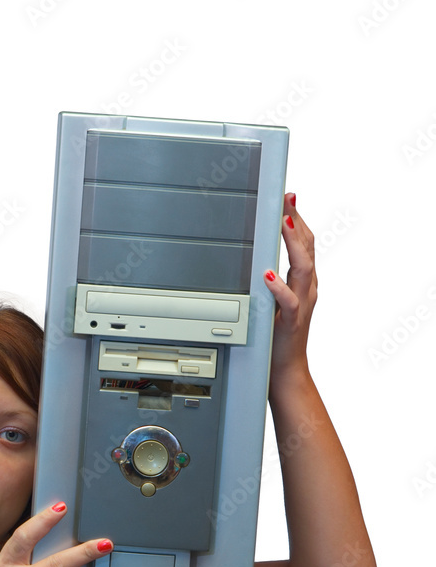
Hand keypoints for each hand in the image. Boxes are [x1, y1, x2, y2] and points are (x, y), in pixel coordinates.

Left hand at [263, 193, 316, 388]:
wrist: (285, 370)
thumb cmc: (277, 336)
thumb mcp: (275, 300)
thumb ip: (272, 279)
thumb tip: (259, 256)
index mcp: (304, 282)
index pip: (305, 243)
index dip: (298, 218)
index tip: (288, 196)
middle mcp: (307, 289)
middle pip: (308, 247)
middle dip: (297, 220)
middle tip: (286, 199)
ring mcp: (302, 304)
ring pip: (303, 268)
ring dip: (292, 244)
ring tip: (282, 224)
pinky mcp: (291, 322)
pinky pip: (288, 301)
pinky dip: (278, 287)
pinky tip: (267, 275)